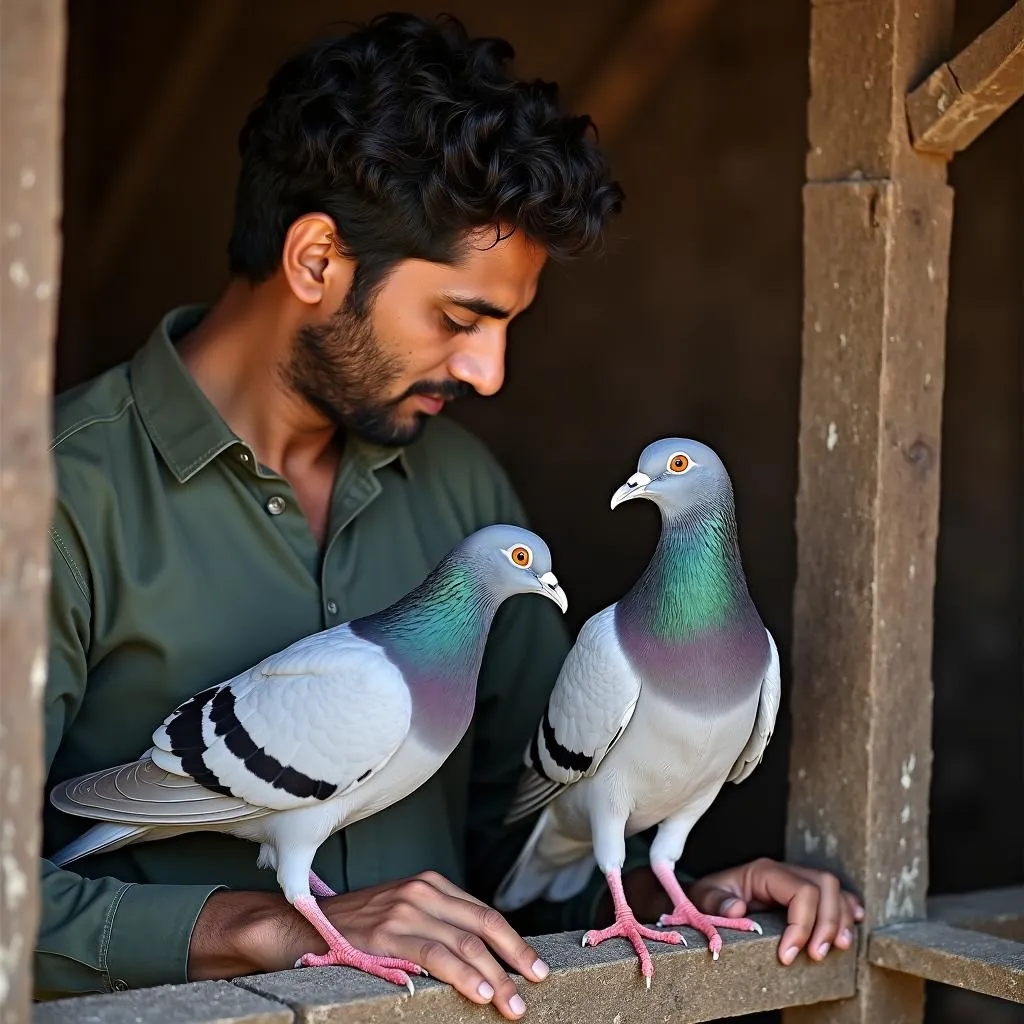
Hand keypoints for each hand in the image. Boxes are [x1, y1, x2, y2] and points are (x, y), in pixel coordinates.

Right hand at [190, 871, 547, 1019]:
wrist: (300, 926)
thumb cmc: (354, 928)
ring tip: (511, 1004)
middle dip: (513, 958)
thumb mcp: (402, 915)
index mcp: (430, 885)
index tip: (535, 967)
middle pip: (481, 925)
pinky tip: (478, 992)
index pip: (484, 912)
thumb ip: (438, 926)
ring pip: (463, 942)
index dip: (513, 942)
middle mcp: (421, 891)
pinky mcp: (385, 934)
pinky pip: (434, 954)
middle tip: (535, 987)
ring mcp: (403, 910)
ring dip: (493, 975)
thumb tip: (482, 959)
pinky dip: (461, 974)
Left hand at [685, 857, 863, 963]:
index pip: (800, 890)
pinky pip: (836, 894)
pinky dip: (847, 908)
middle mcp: (785, 872)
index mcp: (764, 872)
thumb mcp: (704, 898)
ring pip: (834, 889)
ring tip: (836, 949)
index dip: (802, 924)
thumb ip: (716, 902)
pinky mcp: (805, 893)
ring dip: (841, 919)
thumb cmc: (709, 897)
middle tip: (816, 956)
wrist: (709, 895)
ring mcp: (798, 879)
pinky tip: (851, 926)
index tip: (788, 955)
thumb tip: (737, 909)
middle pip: (824, 885)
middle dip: (827, 923)